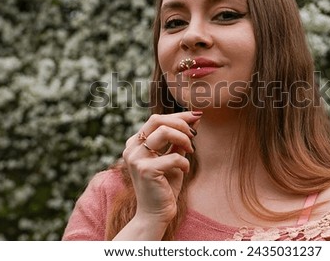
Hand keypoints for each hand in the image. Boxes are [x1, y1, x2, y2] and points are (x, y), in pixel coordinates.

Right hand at [122, 111, 201, 226]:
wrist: (155, 214)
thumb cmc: (165, 185)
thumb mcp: (173, 157)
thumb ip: (180, 139)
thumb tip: (195, 118)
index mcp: (136, 143)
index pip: (156, 119)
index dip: (178, 116)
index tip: (197, 116)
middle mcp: (132, 148)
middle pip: (157, 120)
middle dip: (181, 123)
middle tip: (195, 134)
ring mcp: (136, 158)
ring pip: (164, 132)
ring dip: (184, 138)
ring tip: (191, 151)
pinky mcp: (146, 170)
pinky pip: (173, 156)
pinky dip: (184, 162)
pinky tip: (185, 170)